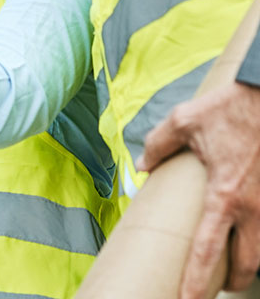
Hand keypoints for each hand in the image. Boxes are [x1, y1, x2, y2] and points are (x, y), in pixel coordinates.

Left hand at [137, 81, 259, 296]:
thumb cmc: (226, 110)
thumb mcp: (182, 121)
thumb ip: (158, 145)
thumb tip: (142, 165)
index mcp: (224, 195)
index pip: (206, 249)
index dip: (196, 280)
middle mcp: (252, 209)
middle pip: (246, 266)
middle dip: (231, 283)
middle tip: (215, 287)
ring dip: (248, 265)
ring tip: (231, 269)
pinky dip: (258, 240)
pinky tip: (247, 236)